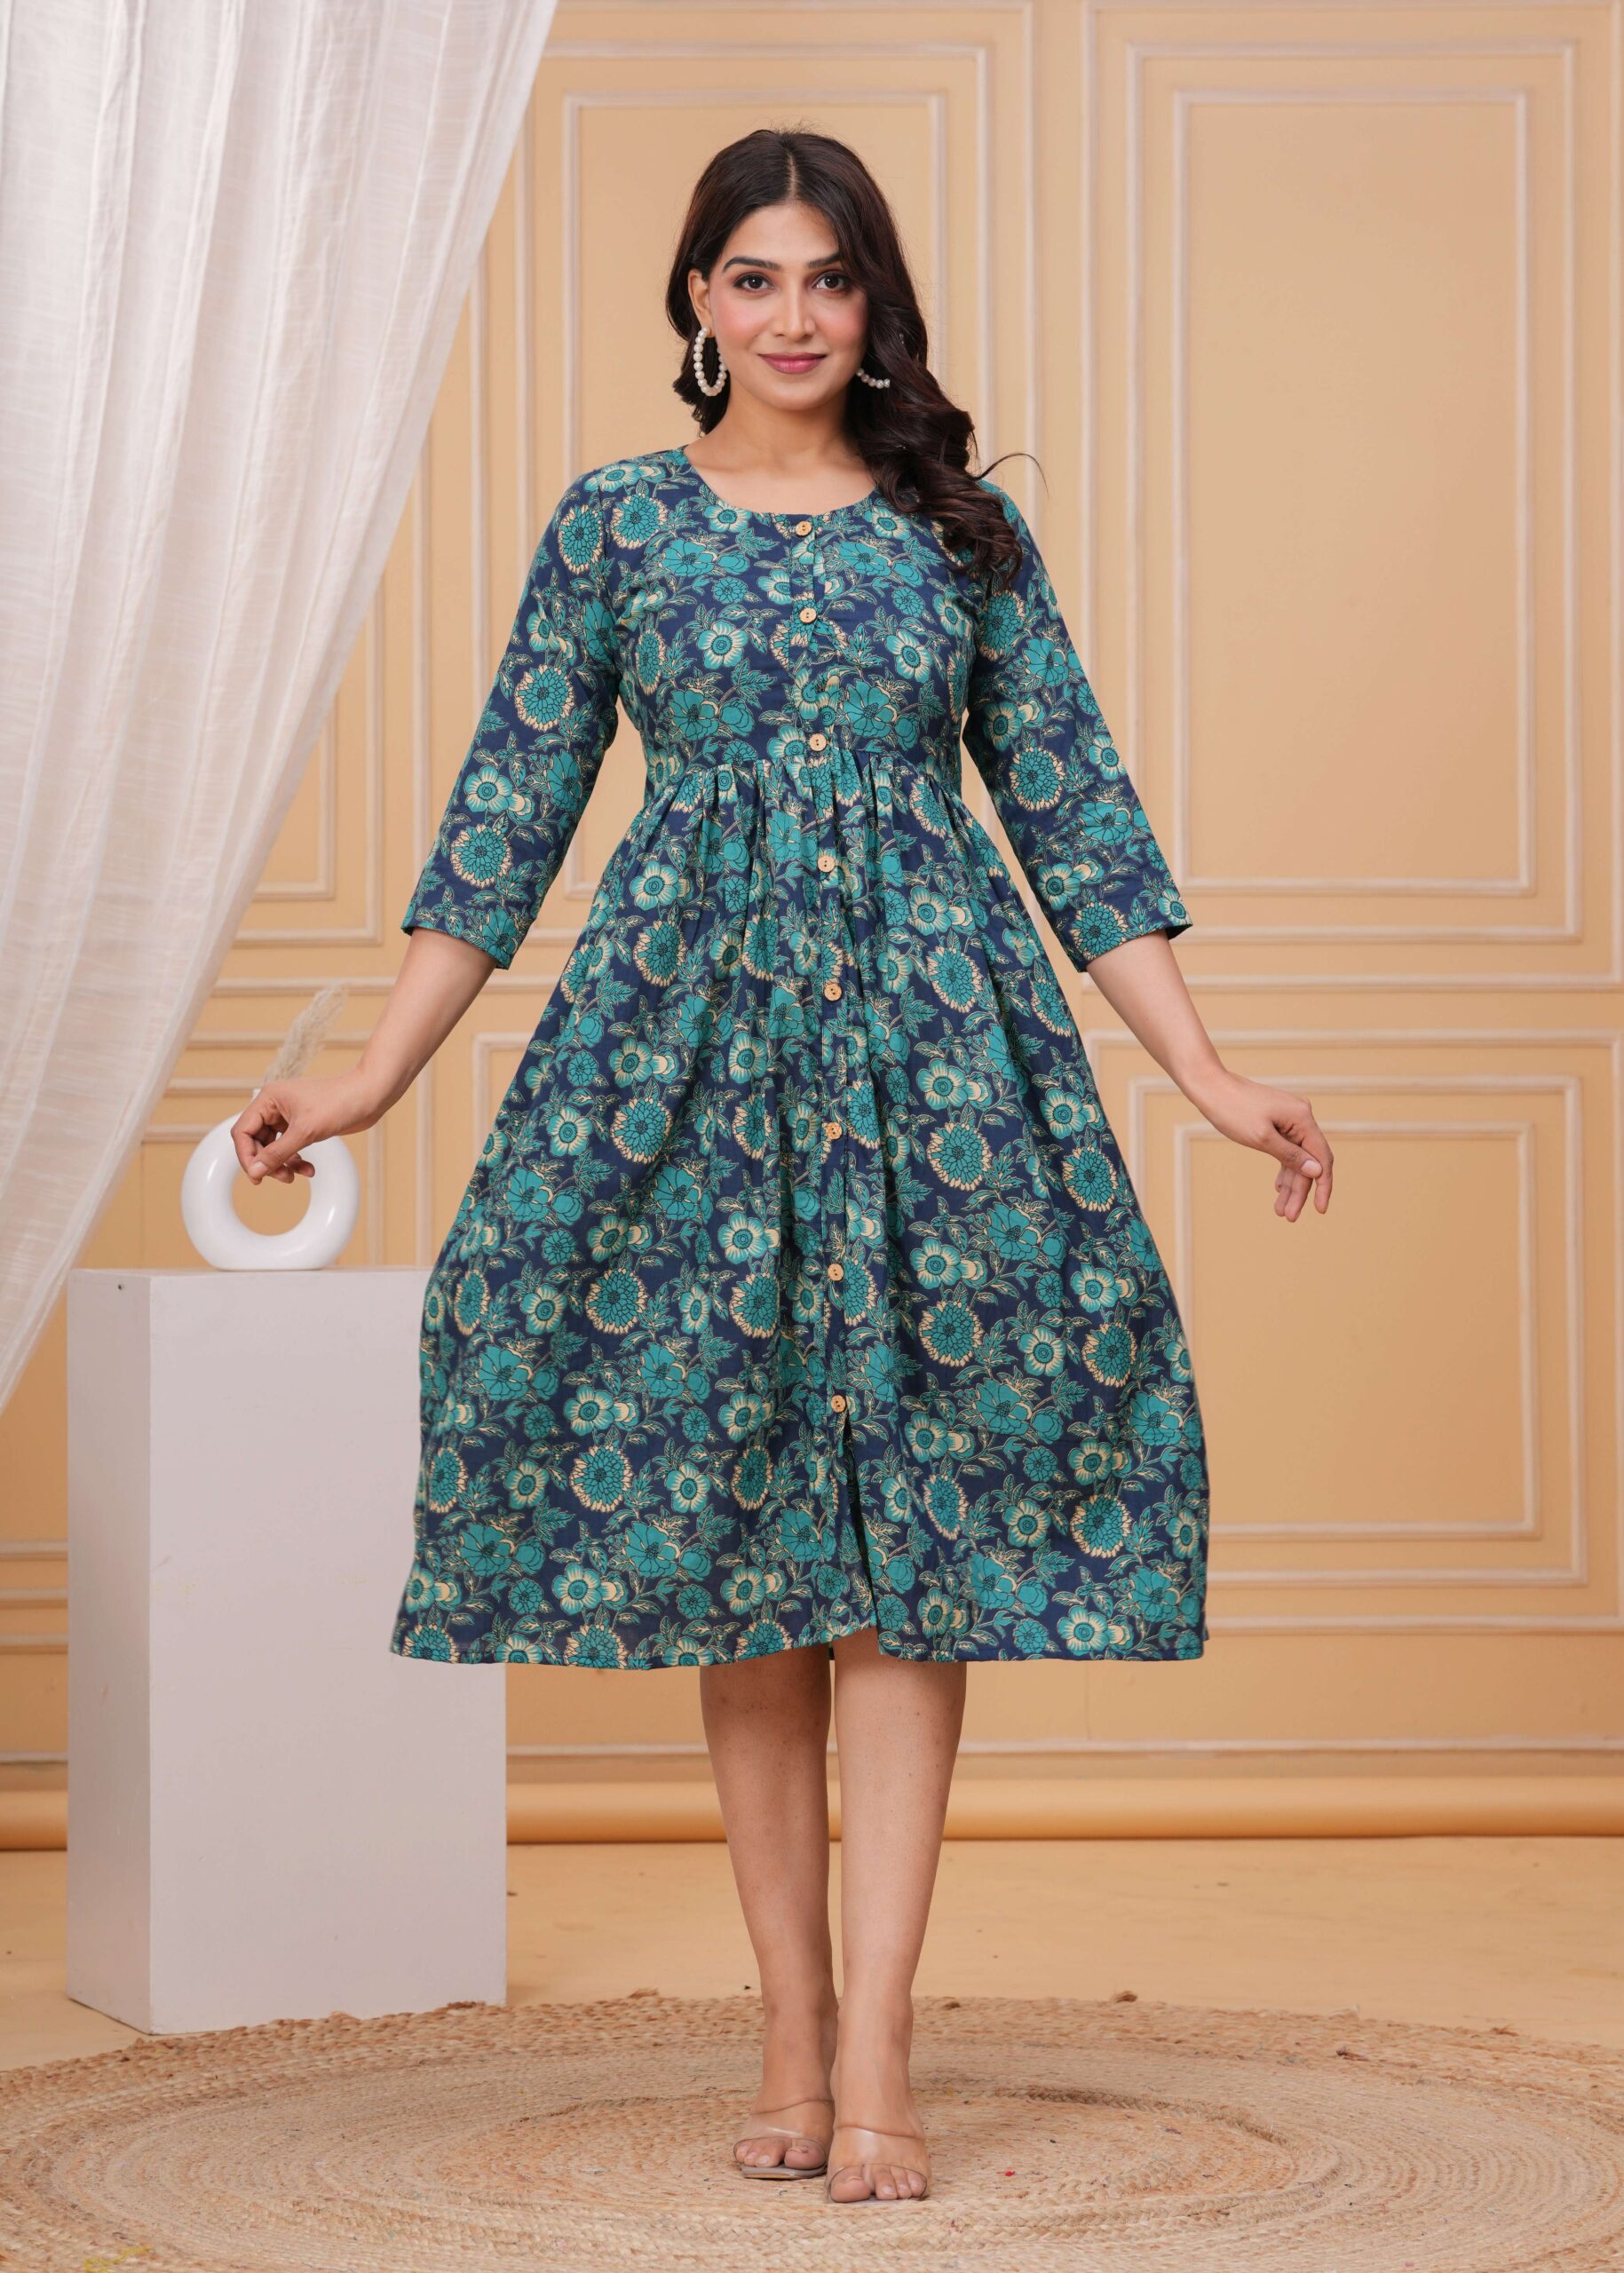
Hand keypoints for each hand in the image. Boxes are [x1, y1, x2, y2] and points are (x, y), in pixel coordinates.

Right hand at [231, 1069, 385, 1185]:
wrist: (370, 1096)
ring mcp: (289, 1115)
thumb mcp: (305, 1132)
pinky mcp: (303, 1125)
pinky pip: (289, 1147)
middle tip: (283, 1178)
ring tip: (296, 1176)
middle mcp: (275, 1106)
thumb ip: (277, 1153)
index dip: (247, 1156)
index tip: (257, 1176)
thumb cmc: (340, 1102)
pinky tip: (308, 1169)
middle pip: (256, 1142)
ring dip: (283, 1164)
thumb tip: (255, 1171)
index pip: (243, 1131)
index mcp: (268, 1099)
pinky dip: (296, 1160)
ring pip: (273, 1147)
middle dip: (268, 1162)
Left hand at [1187, 1068, 1333, 1219]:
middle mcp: (1301, 1116)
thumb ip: (1290, 1156)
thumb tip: (1317, 1171)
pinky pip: (1287, 1149)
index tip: (1319, 1210)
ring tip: (1281, 1210)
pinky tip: (1279, 1188)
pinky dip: (1283, 1168)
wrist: (1210, 1087)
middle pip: (1308, 1161)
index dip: (1323, 1186)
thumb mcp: (1261, 1138)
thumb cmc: (1232, 1110)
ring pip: (1296, 1158)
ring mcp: (1290, 1118)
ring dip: (1290, 1184)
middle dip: (1300, 1190)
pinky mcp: (1278, 1121)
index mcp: (1302, 1118)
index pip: (1322, 1158)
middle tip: (1289, 1216)